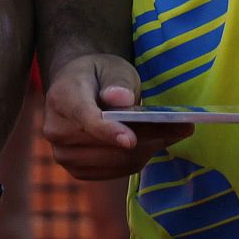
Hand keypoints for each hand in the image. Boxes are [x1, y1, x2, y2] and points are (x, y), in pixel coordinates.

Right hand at [43, 53, 193, 179]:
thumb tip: (121, 101)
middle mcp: (56, 130)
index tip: (130, 139)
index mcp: (61, 97)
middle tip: (182, 127)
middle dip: (146, 137)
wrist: (79, 88)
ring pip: (114, 161)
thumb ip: (118, 83)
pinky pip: (114, 171)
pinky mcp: (77, 171)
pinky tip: (153, 142)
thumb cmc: (100, 74)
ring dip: (146, 149)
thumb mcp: (112, 67)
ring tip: (174, 133)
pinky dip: (137, 158)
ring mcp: (64, 155)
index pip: (84, 118)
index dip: (107, 131)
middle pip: (105, 144)